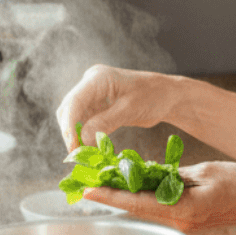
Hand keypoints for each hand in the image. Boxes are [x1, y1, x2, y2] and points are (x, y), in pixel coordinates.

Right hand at [55, 65, 174, 150]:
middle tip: (77, 156)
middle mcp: (90, 84)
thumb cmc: (153, 96)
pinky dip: (83, 136)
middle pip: (68, 109)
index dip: (69, 125)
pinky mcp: (96, 106)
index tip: (72, 146)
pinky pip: (83, 122)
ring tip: (82, 156)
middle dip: (70, 133)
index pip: (74, 101)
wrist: (166, 96)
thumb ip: (105, 122)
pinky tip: (89, 149)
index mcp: (97, 78)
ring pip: (73, 117)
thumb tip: (82, 140)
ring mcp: (92, 95)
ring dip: (75, 136)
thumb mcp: (130, 110)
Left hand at [83, 161, 235, 234]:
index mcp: (184, 209)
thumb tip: (147, 173)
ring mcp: (183, 225)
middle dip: (112, 196)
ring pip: (146, 210)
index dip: (111, 196)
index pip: (138, 203)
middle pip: (137, 209)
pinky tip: (131, 186)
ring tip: (103, 182)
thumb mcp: (205, 171)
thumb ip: (173, 175)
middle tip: (89, 182)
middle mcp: (180, 222)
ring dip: (125, 197)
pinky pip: (158, 210)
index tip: (88, 190)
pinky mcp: (186, 222)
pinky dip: (143, 199)